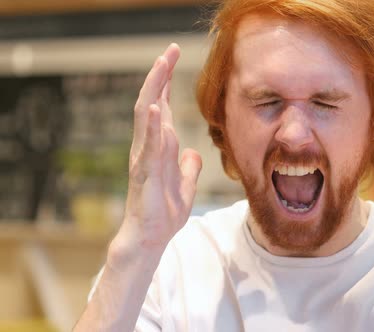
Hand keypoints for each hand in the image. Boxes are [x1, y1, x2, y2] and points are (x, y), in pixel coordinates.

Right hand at [112, 44, 201, 258]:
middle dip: (160, 76)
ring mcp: (144, 158)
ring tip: (161, 65)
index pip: (162, 108)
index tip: (172, 57)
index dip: (166, 84)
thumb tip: (192, 152)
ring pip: (147, 117)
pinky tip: (157, 107)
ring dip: (154, 90)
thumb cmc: (164, 212)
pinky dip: (152, 126)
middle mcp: (148, 147)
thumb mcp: (185, 184)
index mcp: (158, 147)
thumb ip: (188, 166)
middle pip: (152, 103)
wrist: (151, 238)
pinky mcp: (145, 173)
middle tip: (169, 50)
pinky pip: (149, 145)